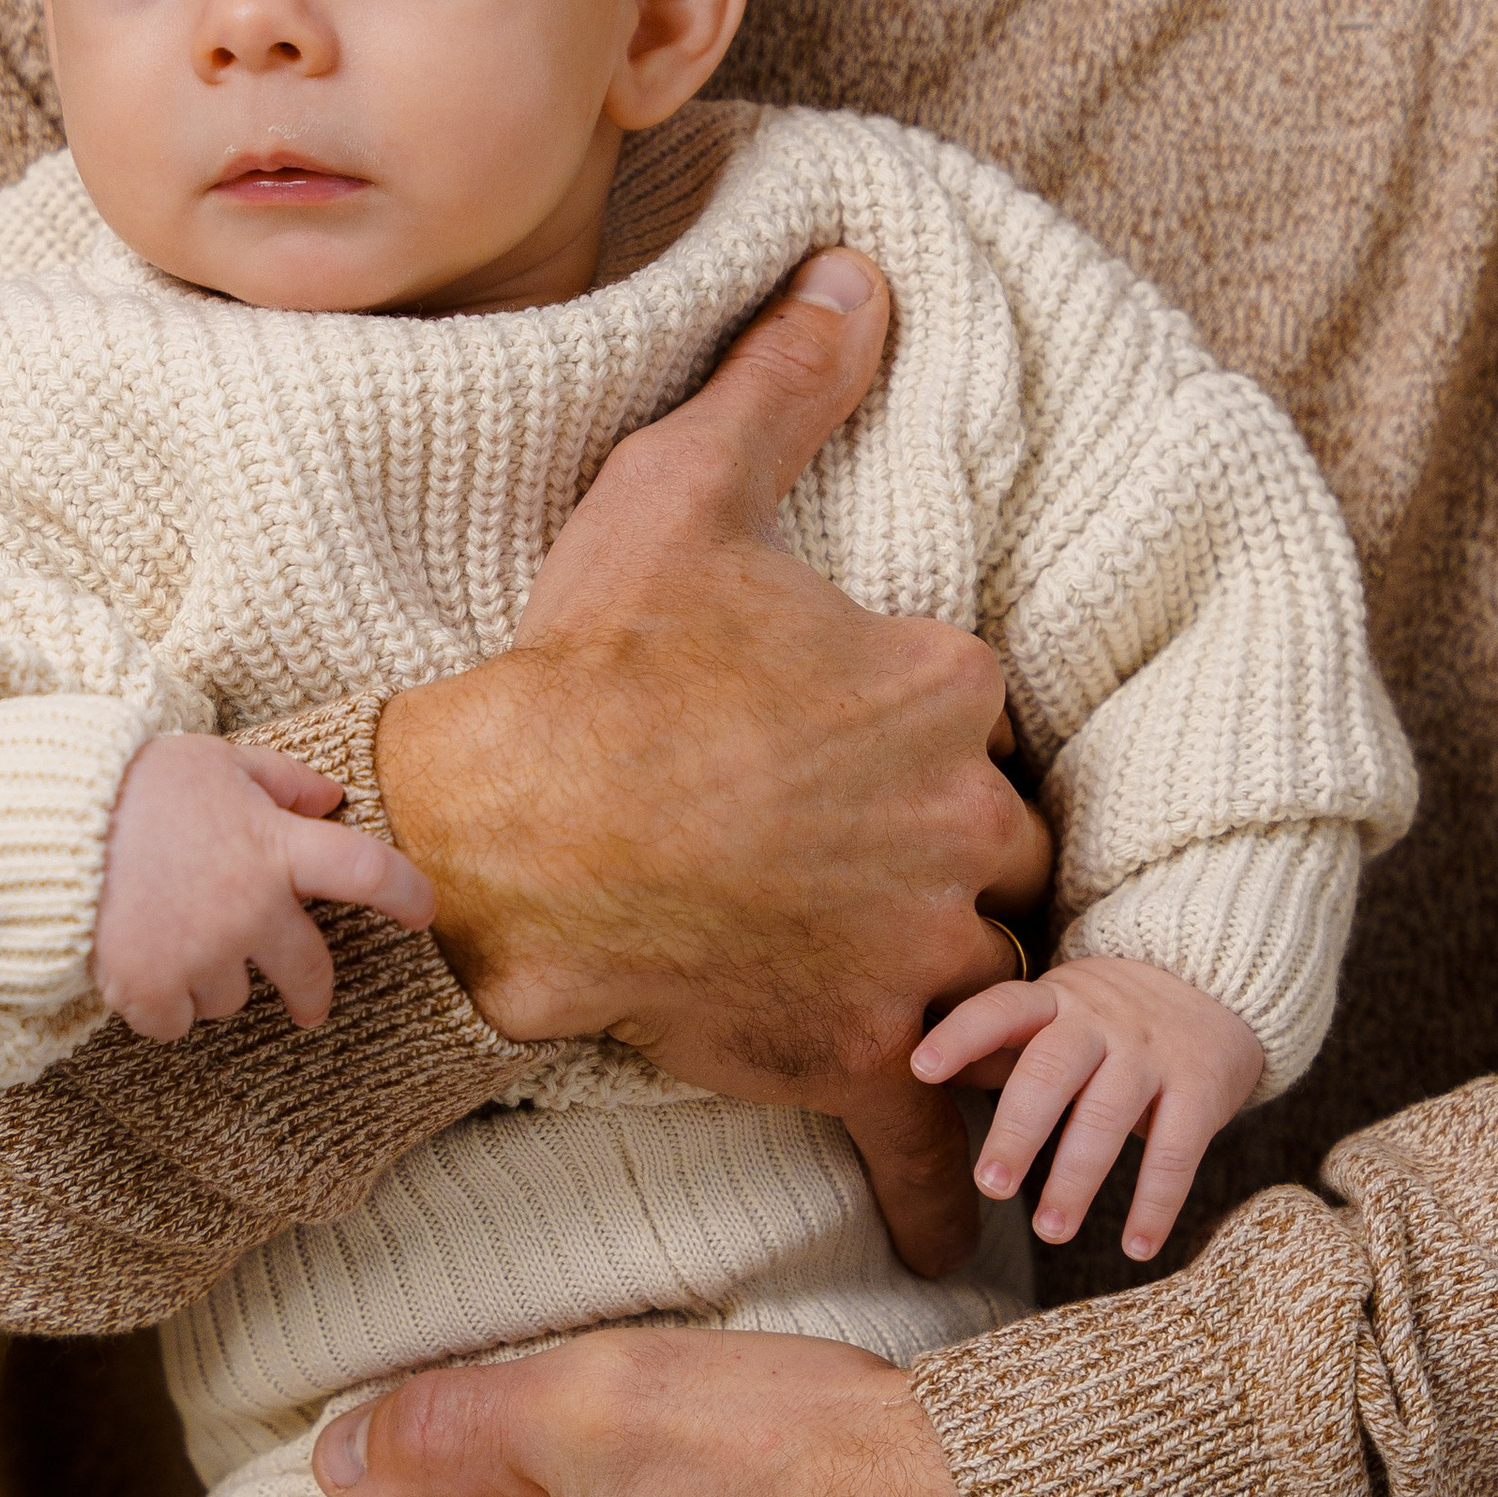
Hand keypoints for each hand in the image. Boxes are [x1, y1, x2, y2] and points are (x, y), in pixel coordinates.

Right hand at [94, 735, 435, 1039]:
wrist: (39, 820)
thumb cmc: (129, 784)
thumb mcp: (213, 761)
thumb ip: (280, 780)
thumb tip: (332, 796)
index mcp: (273, 847)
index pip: (369, 874)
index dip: (407, 895)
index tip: (424, 915)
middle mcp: (249, 908)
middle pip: (310, 970)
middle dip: (312, 992)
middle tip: (308, 1005)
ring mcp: (201, 954)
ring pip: (233, 998)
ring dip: (213, 980)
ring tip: (171, 942)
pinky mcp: (150, 989)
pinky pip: (176, 1023)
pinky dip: (161, 1006)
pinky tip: (140, 972)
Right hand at [374, 251, 1053, 1276]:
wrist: (497, 830)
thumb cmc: (588, 667)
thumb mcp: (682, 497)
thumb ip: (787, 388)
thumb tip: (863, 270)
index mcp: (938, 690)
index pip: (978, 727)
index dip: (911, 749)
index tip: (829, 764)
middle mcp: (959, 823)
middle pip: (999, 859)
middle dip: (940, 869)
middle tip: (836, 876)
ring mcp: (917, 948)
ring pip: (985, 981)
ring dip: (947, 994)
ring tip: (886, 1003)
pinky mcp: (858, 1050)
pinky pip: (931, 1134)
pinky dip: (942, 1181)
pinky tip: (954, 1226)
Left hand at [911, 956, 1264, 1260]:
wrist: (1217, 985)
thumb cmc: (1104, 1018)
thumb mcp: (1050, 1014)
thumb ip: (995, 1048)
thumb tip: (916, 1080)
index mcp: (1051, 1001)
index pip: (1000, 1009)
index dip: (961, 1036)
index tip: (921, 1068)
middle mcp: (1099, 1021)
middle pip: (1050, 1072)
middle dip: (1017, 1131)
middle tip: (990, 1187)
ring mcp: (1152, 1053)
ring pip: (1108, 1116)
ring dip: (1078, 1178)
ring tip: (1050, 1230)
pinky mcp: (1201, 1089)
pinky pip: (1178, 1152)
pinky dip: (1156, 1203)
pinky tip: (1137, 1247)